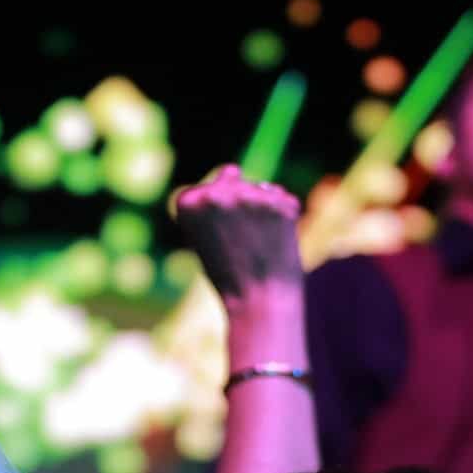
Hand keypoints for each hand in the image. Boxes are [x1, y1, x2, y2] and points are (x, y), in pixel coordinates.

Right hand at [172, 164, 302, 300]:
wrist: (259, 305)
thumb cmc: (229, 277)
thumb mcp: (204, 237)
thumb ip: (210, 201)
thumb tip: (234, 167)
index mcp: (188, 202)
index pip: (205, 191)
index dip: (216, 219)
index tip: (220, 243)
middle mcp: (216, 194)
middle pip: (233, 184)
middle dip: (241, 209)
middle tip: (244, 247)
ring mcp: (250, 196)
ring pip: (260, 190)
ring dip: (264, 211)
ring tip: (261, 246)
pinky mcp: (279, 202)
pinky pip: (283, 200)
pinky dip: (285, 217)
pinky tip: (278, 242)